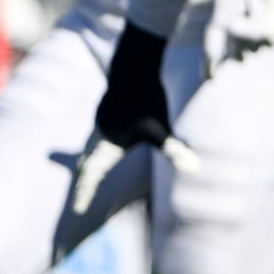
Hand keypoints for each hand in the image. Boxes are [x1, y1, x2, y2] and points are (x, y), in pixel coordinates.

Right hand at [72, 22, 197, 215]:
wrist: (135, 64)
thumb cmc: (147, 98)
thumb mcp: (161, 128)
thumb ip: (174, 150)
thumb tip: (195, 169)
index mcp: (108, 142)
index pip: (92, 174)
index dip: (85, 192)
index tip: (78, 209)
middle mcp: (101, 131)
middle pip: (89, 161)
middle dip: (87, 179)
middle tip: (82, 193)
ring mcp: (103, 116)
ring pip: (93, 143)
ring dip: (91, 158)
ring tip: (89, 168)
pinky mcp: (110, 104)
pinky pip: (102, 128)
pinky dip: (100, 140)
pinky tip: (108, 136)